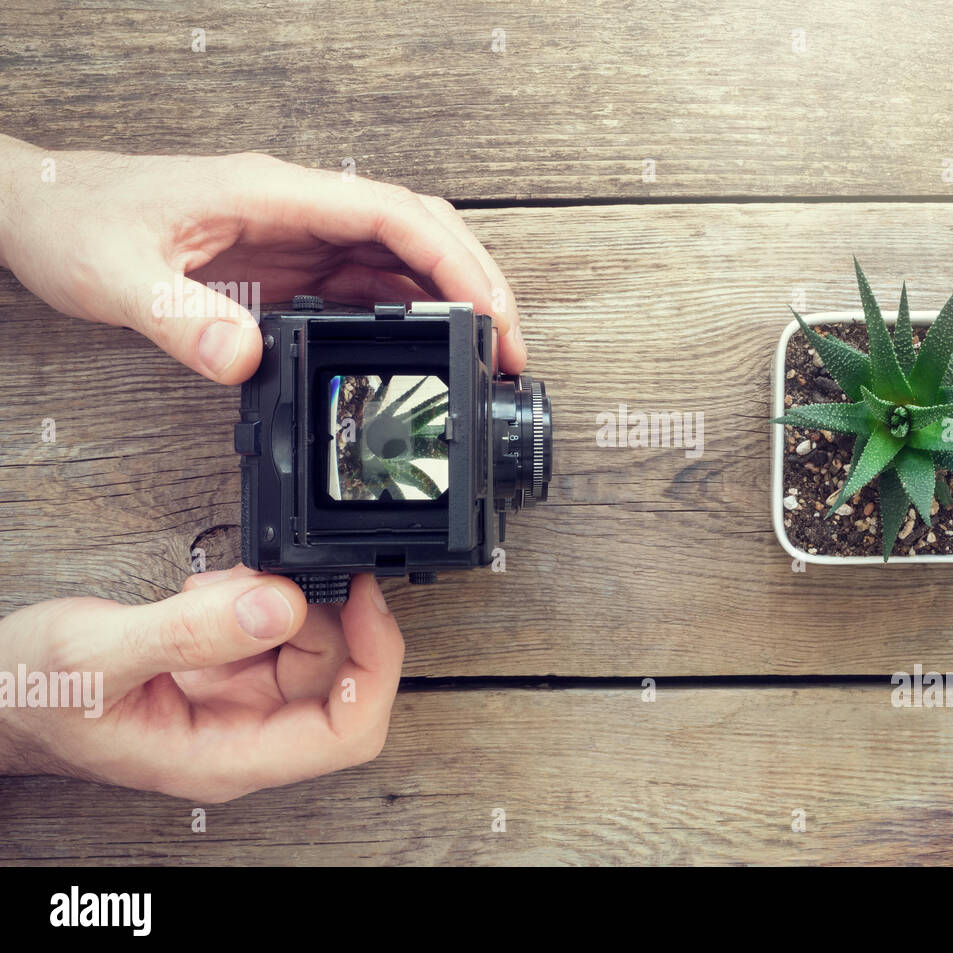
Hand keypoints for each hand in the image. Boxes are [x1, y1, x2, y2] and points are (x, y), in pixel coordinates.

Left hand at [0, 134, 525, 382]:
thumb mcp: (117, 277)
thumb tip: (246, 361)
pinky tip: (422, 353)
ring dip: (453, 303)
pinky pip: (368, 287)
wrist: (41, 211)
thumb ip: (179, 319)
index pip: (394, 216)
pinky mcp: (291, 266)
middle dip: (477, 285)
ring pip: (404, 260)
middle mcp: (301, 210)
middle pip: (420, 234)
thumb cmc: (77, 222)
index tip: (491, 315)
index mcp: (277, 195)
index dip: (455, 264)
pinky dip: (410, 318)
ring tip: (486, 359)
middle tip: (511, 349)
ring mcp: (300, 237)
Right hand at [0, 566, 403, 801]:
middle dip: (323, 618)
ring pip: (310, 649)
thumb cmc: (26, 695)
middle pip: (341, 680)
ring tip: (221, 585)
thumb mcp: (99, 654)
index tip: (364, 600)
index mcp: (225, 757)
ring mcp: (237, 706)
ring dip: (283, 602)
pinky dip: (256, 600)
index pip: (348, 731)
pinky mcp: (225, 675)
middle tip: (278, 575)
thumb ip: (191, 632)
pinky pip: (274, 634)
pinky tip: (212, 592)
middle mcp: (243, 737)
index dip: (375, 665)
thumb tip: (281, 604)